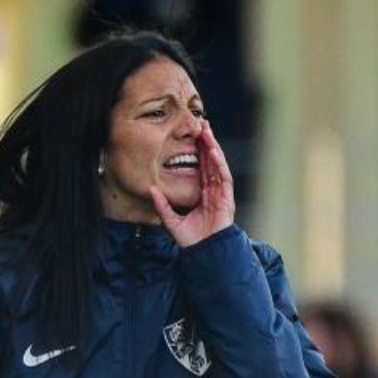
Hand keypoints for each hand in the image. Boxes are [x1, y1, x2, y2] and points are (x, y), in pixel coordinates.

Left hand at [151, 119, 236, 248]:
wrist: (204, 254)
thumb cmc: (192, 241)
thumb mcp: (172, 220)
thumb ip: (162, 206)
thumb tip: (150, 190)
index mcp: (204, 194)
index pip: (202, 167)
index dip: (199, 151)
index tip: (193, 135)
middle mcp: (214, 191)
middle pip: (212, 162)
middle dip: (207, 143)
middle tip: (201, 123)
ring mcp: (222, 195)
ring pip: (218, 165)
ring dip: (214, 148)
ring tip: (207, 131)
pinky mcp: (227, 199)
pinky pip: (224, 178)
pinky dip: (219, 164)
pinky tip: (214, 151)